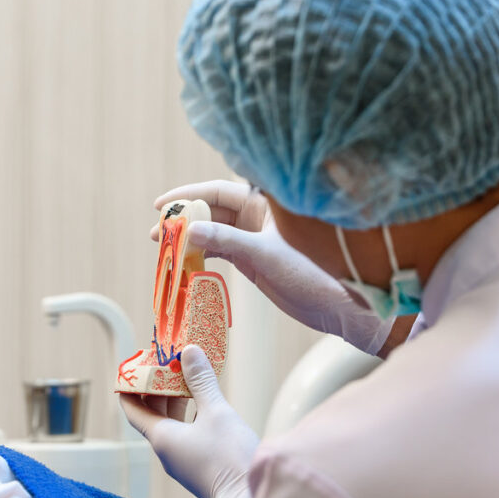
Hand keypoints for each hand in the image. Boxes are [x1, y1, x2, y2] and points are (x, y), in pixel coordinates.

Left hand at [121, 346, 257, 497]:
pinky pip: (184, 434)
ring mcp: (181, 460)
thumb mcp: (217, 412)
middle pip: (152, 414)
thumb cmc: (230, 459)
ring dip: (174, 401)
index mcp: (161, 438)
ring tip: (185, 378)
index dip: (130, 387)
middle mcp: (166, 451)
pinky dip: (187, 415)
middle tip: (165, 365)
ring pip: (169, 424)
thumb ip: (201, 382)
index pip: (133, 409)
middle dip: (157, 389)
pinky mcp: (197, 466)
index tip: (133, 368)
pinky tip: (203, 403)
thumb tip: (188, 352)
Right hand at [153, 180, 393, 355]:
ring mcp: (254, 238)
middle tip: (157, 234)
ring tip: (164, 250)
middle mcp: (258, 216)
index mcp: (265, 203)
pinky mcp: (253, 259)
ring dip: (188, 240)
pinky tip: (184, 262)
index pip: (217, 191)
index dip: (187, 196)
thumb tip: (190, 231)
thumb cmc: (314, 272)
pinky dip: (200, 255)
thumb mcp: (266, 255)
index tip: (162, 206)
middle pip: (210, 211)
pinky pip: (219, 251)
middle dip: (182, 220)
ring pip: (212, 232)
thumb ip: (228, 242)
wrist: (340, 306)